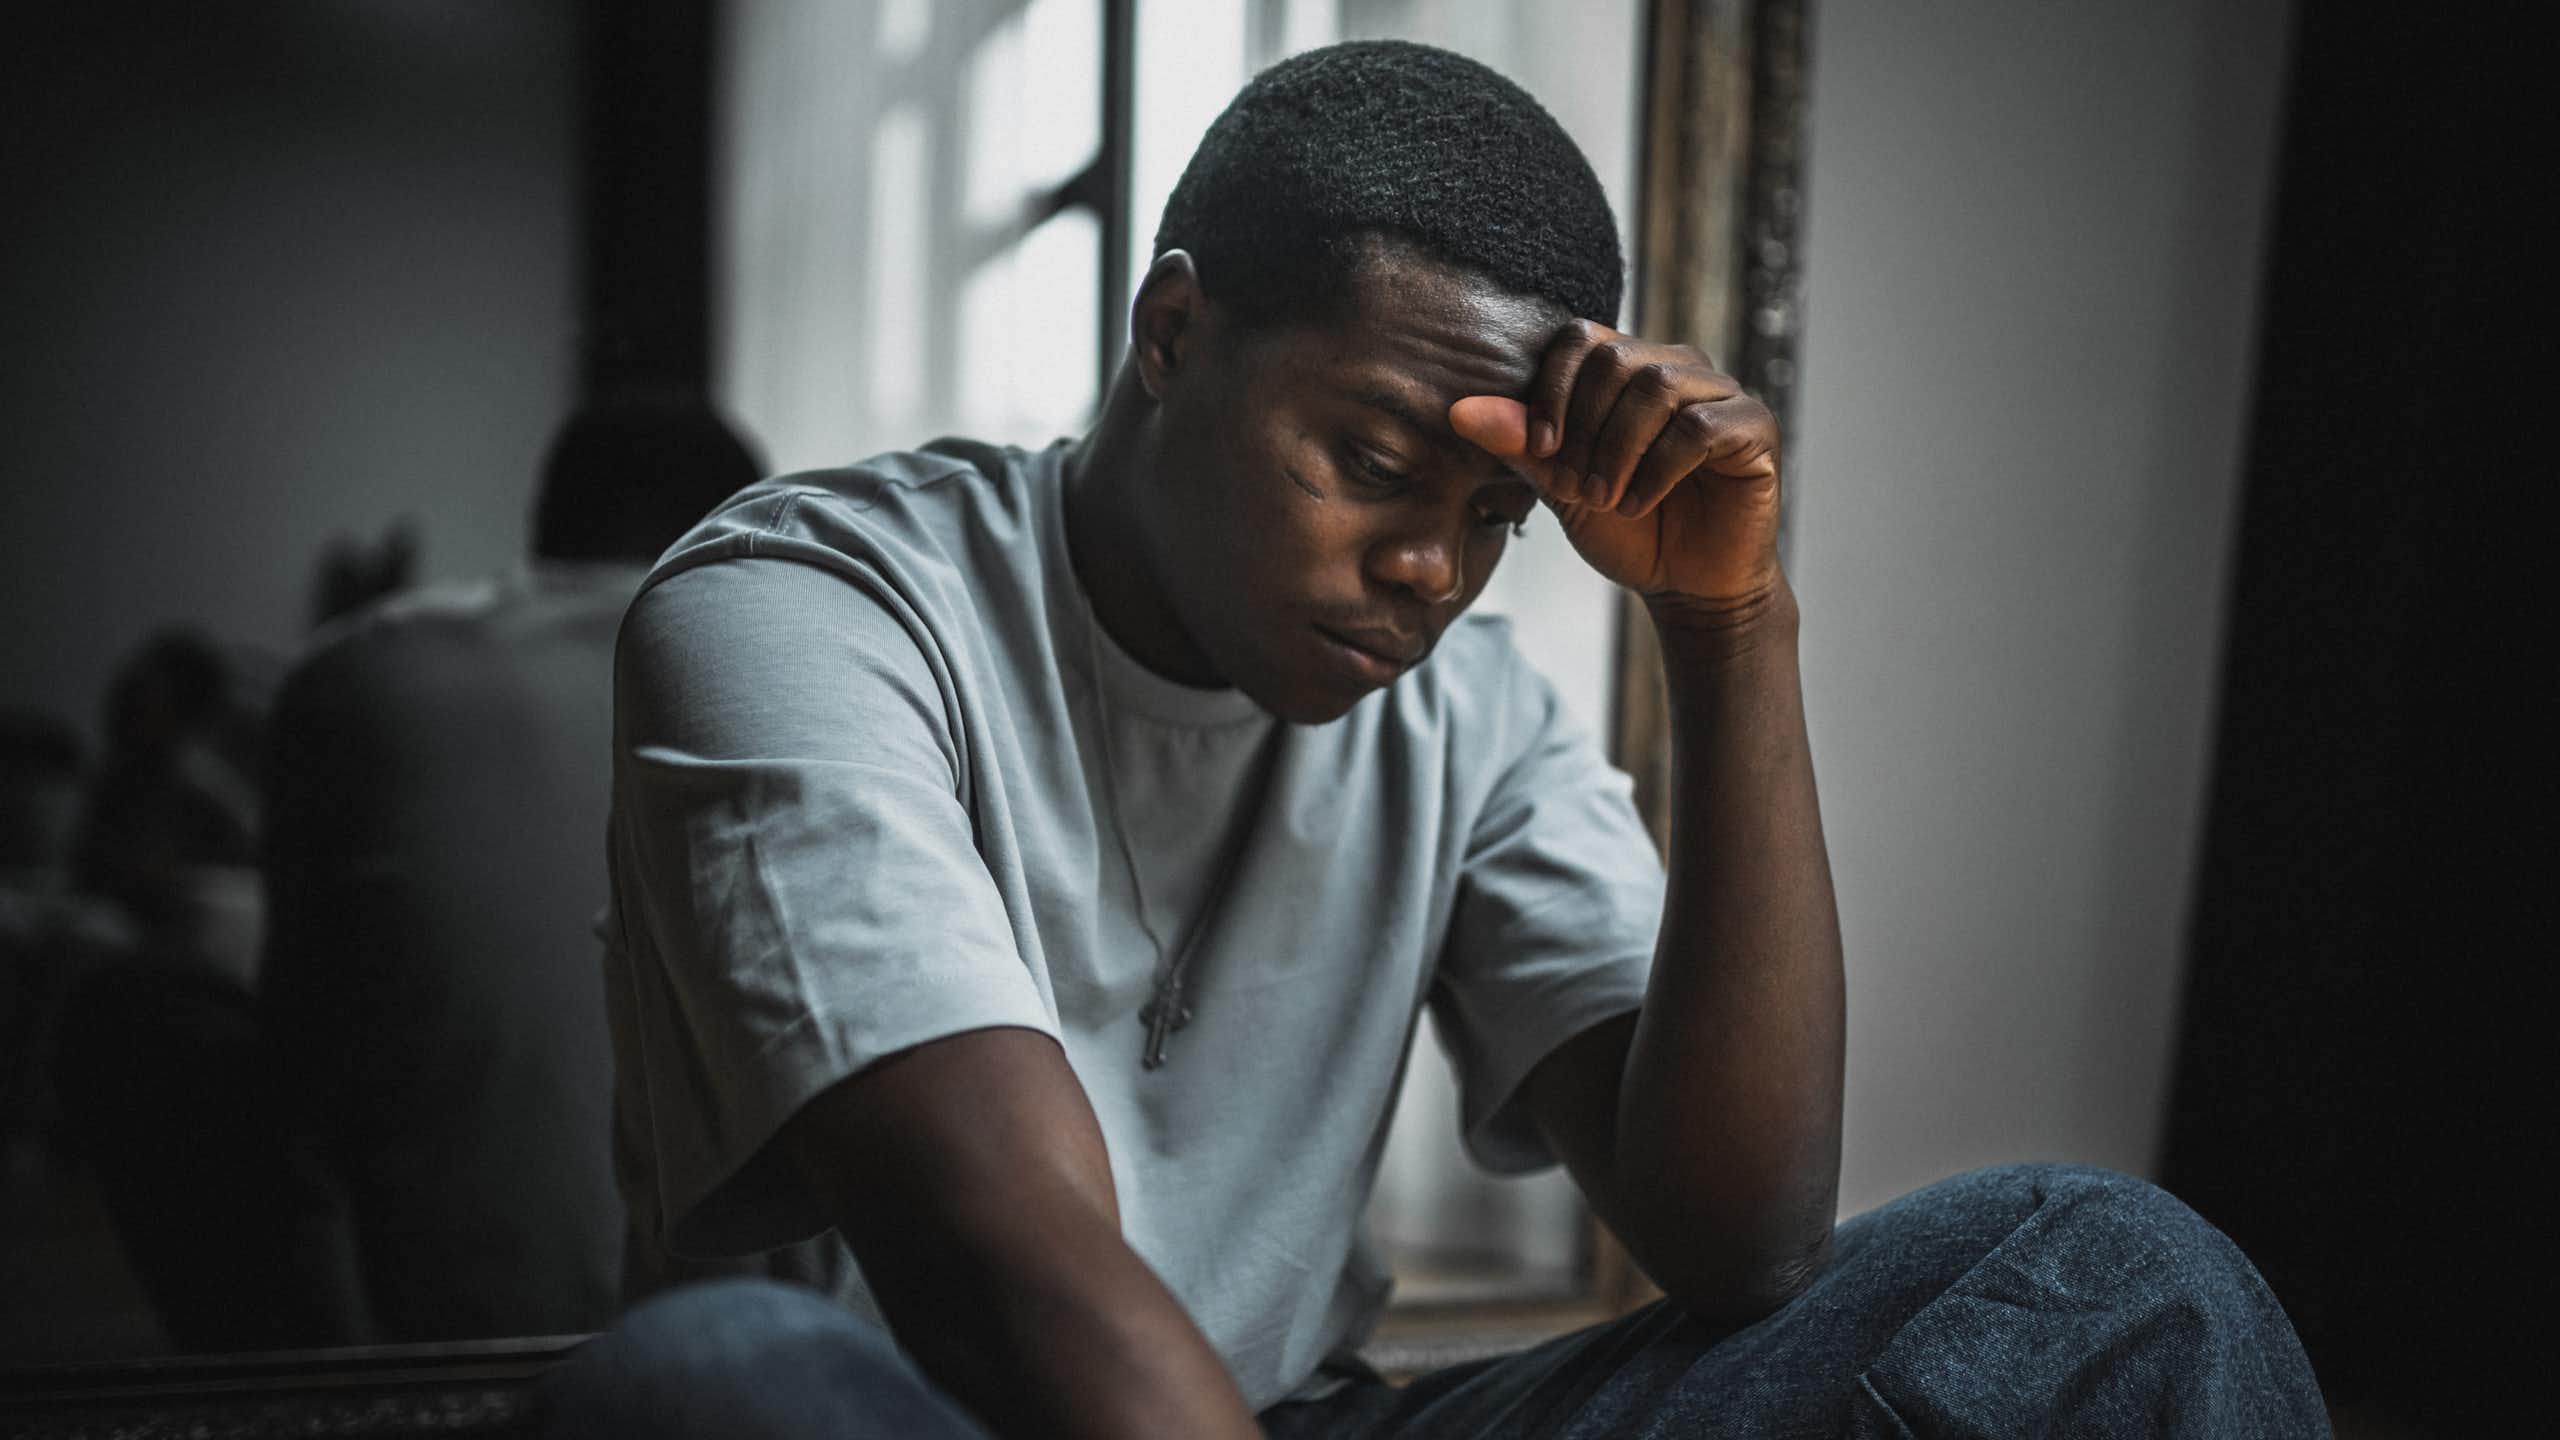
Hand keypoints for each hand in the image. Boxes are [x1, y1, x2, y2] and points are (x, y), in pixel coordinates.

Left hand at [1450, 321, 1782, 620]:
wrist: (1687, 585)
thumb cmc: (1626, 530)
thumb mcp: (1561, 487)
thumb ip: (1520, 446)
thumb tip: (1460, 411)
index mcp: (1629, 370)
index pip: (1581, 339)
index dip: (1552, 389)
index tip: (1539, 451)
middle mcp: (1678, 368)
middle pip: (1617, 359)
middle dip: (1584, 428)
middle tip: (1574, 490)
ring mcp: (1721, 393)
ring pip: (1658, 386)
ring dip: (1618, 450)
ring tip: (1604, 500)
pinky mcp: (1754, 427)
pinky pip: (1701, 426)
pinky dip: (1659, 469)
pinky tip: (1639, 505)